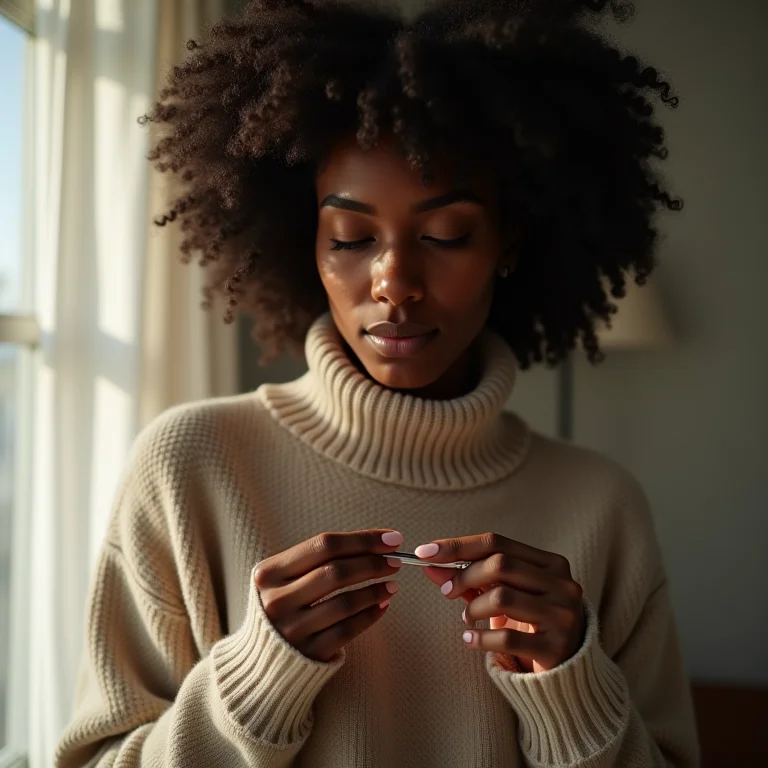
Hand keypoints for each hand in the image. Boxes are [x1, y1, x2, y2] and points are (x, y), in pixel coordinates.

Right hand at [253, 529, 403, 662]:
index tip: (392, 538)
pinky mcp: (308, 653)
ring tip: (393, 584)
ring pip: (344, 602)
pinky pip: (347, 630)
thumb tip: (376, 543)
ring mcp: (292, 629)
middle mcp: (277, 600)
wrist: (261, 659)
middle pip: (335, 572)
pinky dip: (370, 615)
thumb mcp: (283, 578)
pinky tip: (383, 605)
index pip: (323, 545)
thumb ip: (317, 559)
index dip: (362, 539)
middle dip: (372, 563)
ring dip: (374, 590)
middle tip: (396, 560)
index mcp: (269, 572)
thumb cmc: (283, 605)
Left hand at [415, 533, 584, 672]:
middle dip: (464, 576)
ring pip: (501, 597)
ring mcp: (562, 615)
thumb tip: (430, 564)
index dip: (457, 545)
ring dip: (473, 607)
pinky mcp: (555, 647)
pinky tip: (470, 639)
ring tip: (467, 618)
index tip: (425, 552)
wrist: (568, 669)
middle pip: (500, 564)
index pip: (497, 542)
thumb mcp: (505, 593)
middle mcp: (561, 584)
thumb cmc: (530, 621)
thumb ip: (470, 577)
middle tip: (446, 591)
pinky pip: (507, 637)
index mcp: (551, 563)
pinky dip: (480, 637)